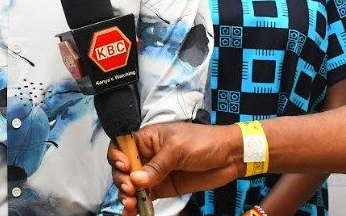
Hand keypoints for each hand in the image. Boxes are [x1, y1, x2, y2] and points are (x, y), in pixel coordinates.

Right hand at [108, 123, 243, 214]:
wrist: (229, 156)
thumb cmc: (204, 142)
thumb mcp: (178, 148)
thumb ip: (157, 165)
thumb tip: (136, 180)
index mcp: (147, 138)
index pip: (122, 145)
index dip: (117, 156)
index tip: (124, 167)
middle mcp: (147, 155)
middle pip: (123, 168)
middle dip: (122, 179)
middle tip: (130, 188)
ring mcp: (154, 173)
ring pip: (132, 185)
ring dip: (127, 195)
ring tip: (131, 203)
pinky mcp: (163, 188)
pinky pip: (145, 197)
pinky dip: (138, 205)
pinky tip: (133, 212)